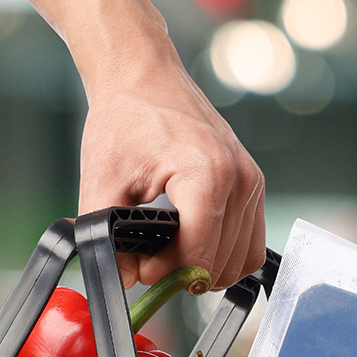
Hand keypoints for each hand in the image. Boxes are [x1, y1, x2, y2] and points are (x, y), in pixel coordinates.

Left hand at [79, 60, 265, 291]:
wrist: (144, 76)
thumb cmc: (126, 118)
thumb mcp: (102, 181)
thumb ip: (105, 235)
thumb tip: (122, 280)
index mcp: (205, 174)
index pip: (198, 252)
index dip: (165, 273)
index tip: (140, 266)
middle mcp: (239, 179)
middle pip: (222, 262)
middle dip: (183, 272)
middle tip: (150, 261)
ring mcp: (252, 181)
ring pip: (241, 259)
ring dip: (205, 267)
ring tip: (169, 252)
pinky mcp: (254, 183)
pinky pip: (251, 242)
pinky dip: (224, 254)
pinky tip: (192, 243)